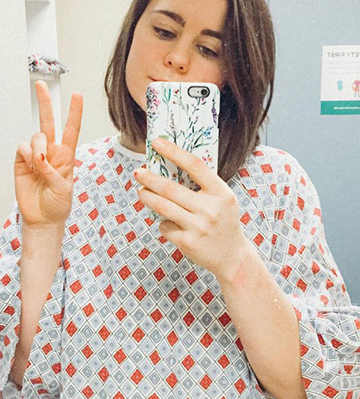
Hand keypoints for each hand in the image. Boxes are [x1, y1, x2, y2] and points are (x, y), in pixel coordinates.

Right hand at [14, 80, 82, 226]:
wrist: (42, 219)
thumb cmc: (58, 205)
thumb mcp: (64, 189)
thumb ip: (53, 171)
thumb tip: (40, 157)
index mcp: (67, 156)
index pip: (71, 129)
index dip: (74, 112)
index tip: (77, 95)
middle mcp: (51, 152)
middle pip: (49, 122)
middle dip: (45, 102)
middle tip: (41, 85)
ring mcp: (36, 156)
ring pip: (35, 136)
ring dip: (38, 147)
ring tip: (39, 165)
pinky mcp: (22, 162)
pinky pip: (23, 148)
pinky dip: (28, 155)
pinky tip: (31, 166)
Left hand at [134, 137, 248, 280]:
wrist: (232, 257)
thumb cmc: (223, 221)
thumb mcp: (222, 199)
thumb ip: (204, 185)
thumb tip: (170, 166)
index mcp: (221, 192)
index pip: (194, 166)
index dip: (174, 152)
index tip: (157, 142)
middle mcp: (210, 209)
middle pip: (170, 188)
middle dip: (149, 179)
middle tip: (138, 172)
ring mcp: (198, 227)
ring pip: (162, 206)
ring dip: (147, 197)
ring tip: (141, 192)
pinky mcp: (188, 242)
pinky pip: (165, 226)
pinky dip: (163, 222)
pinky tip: (169, 223)